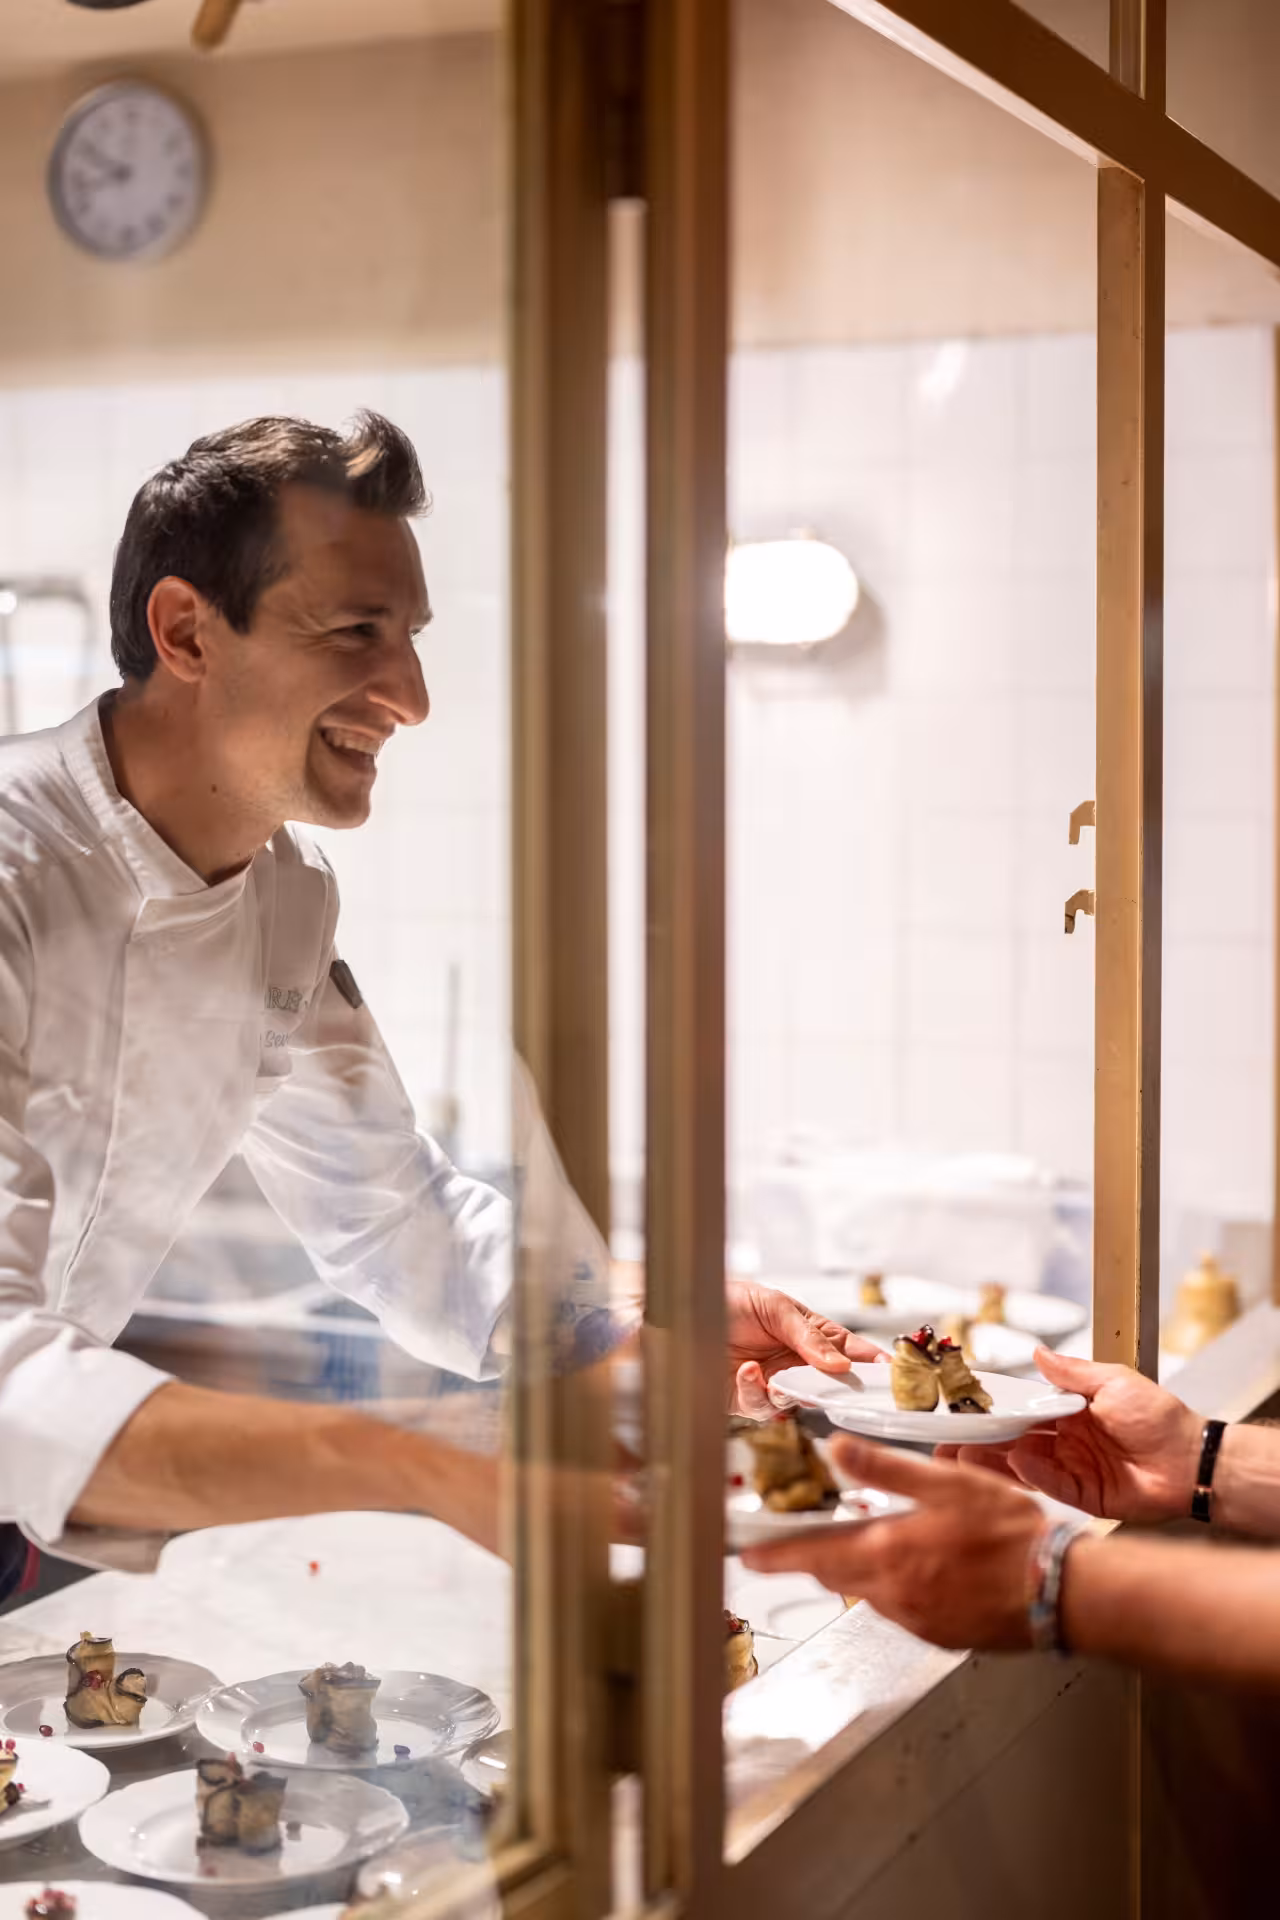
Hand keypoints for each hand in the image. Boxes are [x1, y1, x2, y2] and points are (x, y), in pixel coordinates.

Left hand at [725, 1280, 883, 1417]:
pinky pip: (763, 1406)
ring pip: (800, 1400)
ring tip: (780, 1377)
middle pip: (830, 1382)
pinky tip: (747, 1371)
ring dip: (794, 1391)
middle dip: (840, 1388)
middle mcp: (795, 1361)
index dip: (871, 1361)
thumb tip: (840, 1364)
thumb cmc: (728, 1299)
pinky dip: (756, 1390)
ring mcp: (773, 1382)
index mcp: (809, 1333)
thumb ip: (808, 1336)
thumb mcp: (774, 1306)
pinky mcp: (747, 1400)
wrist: (682, 1312)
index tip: (890, 1372)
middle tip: (847, 1391)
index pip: (848, 1349)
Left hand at [742, 1435, 1044, 1650]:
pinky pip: (902, 1610)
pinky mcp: (942, 1636)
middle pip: (837, 1577)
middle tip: (805, 1542)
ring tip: (874, 1543)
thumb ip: (888, 1468)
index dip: (777, 1556)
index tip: (749, 1557)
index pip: (814, 1557)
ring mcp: (919, 1622)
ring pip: (869, 1593)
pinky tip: (919, 1567)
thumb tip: (838, 1449)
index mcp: (890, 1556)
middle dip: (817, 1559)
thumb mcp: (947, 1483)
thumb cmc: (1012, 1535)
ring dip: (860, 1570)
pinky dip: (895, 1587)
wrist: (1062, 1591)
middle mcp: (897, 1595)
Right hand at [935, 1348, 1202, 1524]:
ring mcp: (1071, 1470)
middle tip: (944, 1441)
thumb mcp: (1114, 1381)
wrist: (1191, 1460)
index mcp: (1068, 1413)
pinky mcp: (1083, 1497)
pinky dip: (1032, 1476)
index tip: (960, 1407)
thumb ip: (1072, 1373)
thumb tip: (1036, 1353)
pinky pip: (1051, 1486)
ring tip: (961, 1457)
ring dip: (992, 1462)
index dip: (991, 1410)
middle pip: (1011, 1441)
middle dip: (978, 1441)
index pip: (1021, 1410)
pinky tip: (1015, 1463)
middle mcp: (1064, 1442)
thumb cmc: (1160, 1417)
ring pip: (1022, 1466)